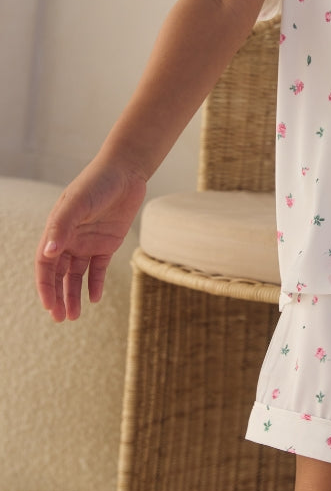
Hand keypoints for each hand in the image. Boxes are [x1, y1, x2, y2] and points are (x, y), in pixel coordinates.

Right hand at [35, 161, 146, 321]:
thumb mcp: (77, 203)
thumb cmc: (97, 183)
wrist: (125, 172)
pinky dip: (96, 284)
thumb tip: (48, 253)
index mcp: (57, 230)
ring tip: (74, 316)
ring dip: (74, 295)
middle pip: (59, 274)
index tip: (48, 305)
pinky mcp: (107, 244)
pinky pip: (98, 269)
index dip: (45, 285)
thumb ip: (62, 226)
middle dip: (57, 296)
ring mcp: (88, 242)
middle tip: (60, 318)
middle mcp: (70, 239)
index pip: (45, 264)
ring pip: (76, 276)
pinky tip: (95, 299)